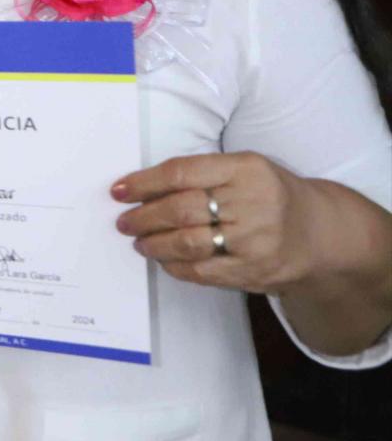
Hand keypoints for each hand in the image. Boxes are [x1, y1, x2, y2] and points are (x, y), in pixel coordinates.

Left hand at [114, 151, 319, 292]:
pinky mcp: (253, 270)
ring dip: (153, 243)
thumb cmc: (270, 196)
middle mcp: (252, 202)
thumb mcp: (244, 169)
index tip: (119, 191)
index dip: (143, 183)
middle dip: (142, 217)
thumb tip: (141, 188)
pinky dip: (175, 266)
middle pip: (179, 209)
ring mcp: (254, 239)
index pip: (181, 173)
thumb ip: (200, 175)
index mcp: (245, 169)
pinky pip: (201, 271)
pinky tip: (164, 259)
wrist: (321, 234)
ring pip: (186, 242)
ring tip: (138, 241)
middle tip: (124, 221)